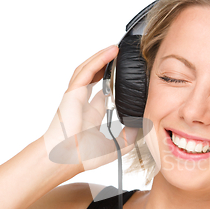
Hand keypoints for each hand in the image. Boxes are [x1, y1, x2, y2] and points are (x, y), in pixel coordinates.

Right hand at [42, 45, 137, 172]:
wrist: (66, 159)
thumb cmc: (83, 156)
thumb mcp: (116, 146)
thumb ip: (130, 136)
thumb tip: (143, 126)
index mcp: (90, 115)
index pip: (102, 93)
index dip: (113, 83)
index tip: (126, 77)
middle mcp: (83, 103)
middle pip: (94, 77)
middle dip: (106, 66)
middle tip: (121, 58)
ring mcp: (76, 96)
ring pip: (88, 70)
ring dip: (102, 58)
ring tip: (116, 50)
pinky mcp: (73, 92)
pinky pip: (86, 71)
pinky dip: (98, 60)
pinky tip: (110, 52)